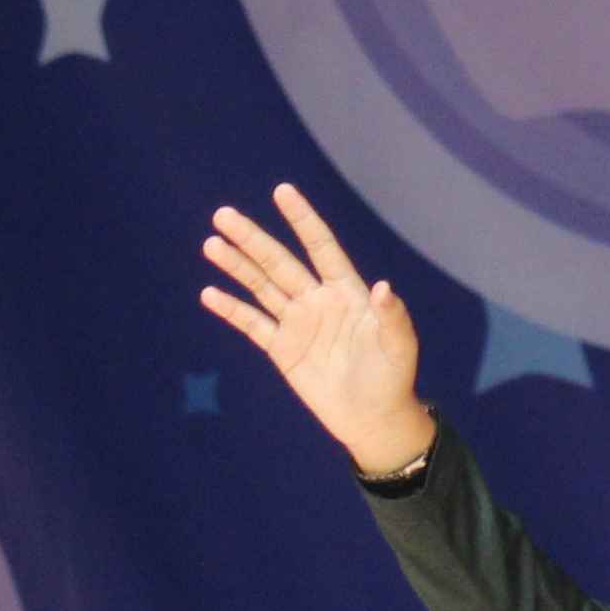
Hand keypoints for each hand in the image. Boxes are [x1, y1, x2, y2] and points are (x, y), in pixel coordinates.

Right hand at [198, 183, 434, 479]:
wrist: (373, 419)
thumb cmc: (393, 379)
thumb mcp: (400, 346)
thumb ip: (392, 316)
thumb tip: (383, 287)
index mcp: (347, 291)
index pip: (321, 247)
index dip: (302, 220)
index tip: (283, 191)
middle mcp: (318, 300)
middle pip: (280, 262)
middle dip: (252, 239)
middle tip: (223, 215)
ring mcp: (297, 323)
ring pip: (261, 287)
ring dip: (237, 266)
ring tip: (212, 244)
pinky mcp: (282, 349)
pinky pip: (253, 325)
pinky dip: (232, 310)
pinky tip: (210, 294)